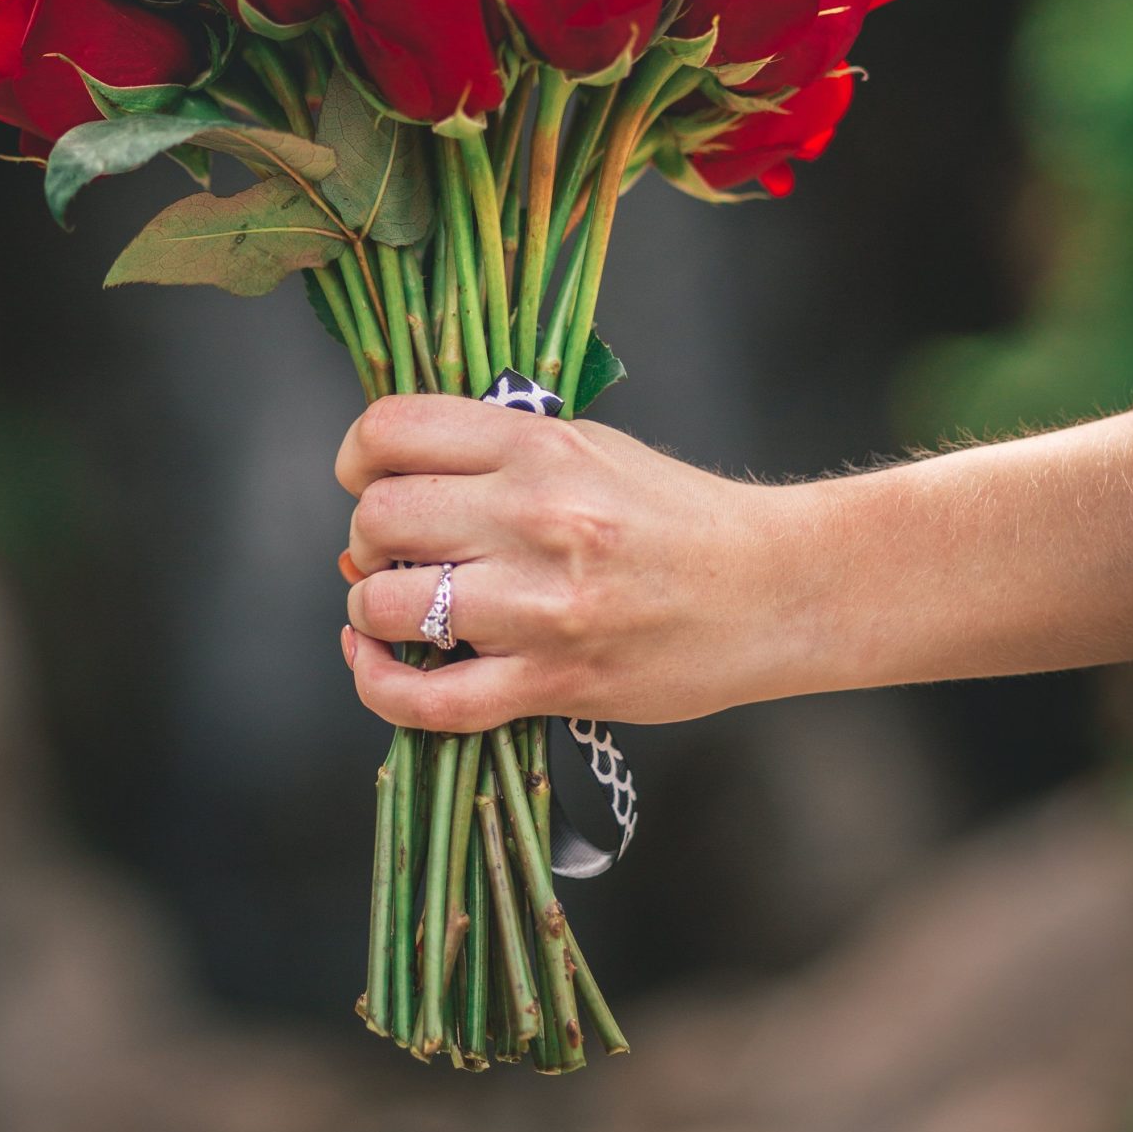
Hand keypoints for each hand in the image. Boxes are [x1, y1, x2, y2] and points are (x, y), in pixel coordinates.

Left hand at [334, 393, 803, 731]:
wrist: (775, 589)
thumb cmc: (677, 517)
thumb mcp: (591, 447)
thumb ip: (496, 455)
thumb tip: (385, 490)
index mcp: (541, 446)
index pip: (390, 430)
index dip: (357, 458)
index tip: (368, 481)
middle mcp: (535, 516)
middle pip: (378, 518)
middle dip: (368, 539)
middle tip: (398, 555)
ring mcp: (541, 605)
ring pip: (384, 606)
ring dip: (371, 612)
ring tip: (399, 612)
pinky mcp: (553, 680)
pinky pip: (426, 701)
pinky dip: (380, 688)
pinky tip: (378, 667)